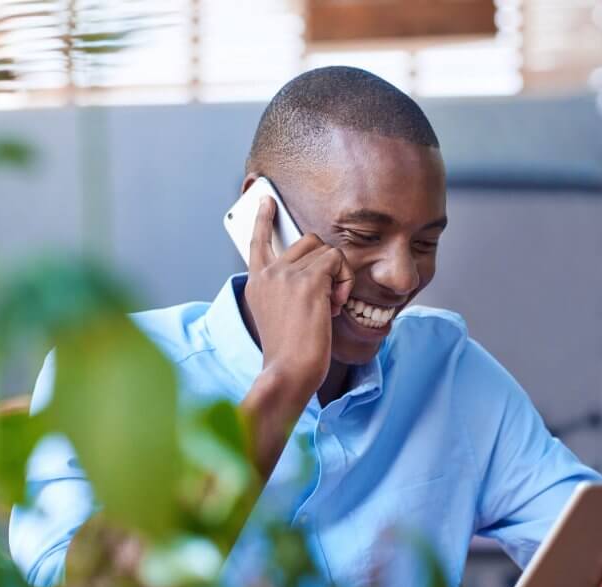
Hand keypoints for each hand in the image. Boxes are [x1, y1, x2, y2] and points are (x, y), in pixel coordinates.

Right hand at [243, 196, 354, 400]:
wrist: (289, 371)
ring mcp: (285, 275)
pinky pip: (337, 261)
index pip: (258, 242)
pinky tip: (336, 306)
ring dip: (338, 276)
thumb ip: (291, 290)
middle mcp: (267, 274)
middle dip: (327, 264)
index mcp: (257, 283)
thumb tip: (320, 273)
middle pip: (308, 242)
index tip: (266, 201)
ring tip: (331, 306)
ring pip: (326, 251)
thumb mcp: (282, 316)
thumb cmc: (291, 352)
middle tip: (328, 297)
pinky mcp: (307, 281)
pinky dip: (344, 282)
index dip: (263, 219)